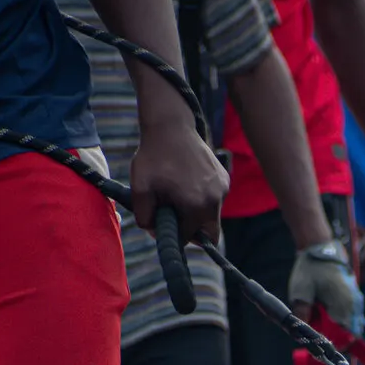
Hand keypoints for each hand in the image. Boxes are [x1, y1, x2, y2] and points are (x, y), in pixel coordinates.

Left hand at [130, 119, 229, 243]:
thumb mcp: (140, 189)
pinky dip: (202, 199)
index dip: (173, 235)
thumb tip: (154, 232)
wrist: (170, 126)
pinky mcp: (224, 179)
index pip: (188, 238)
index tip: (163, 222)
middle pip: (210, 234)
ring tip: (178, 194)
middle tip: (176, 218)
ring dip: (196, 213)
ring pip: (212, 217)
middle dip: (192, 231)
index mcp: (196, 206)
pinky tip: (188, 183)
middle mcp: (216, 200)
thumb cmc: (153, 157)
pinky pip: (215, 201)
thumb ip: (144, 217)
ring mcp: (223, 188)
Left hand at [288, 240, 364, 336]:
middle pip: (352, 334)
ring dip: (341, 329)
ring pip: (354, 326)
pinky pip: (353, 317)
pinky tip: (329, 315)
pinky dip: (343, 321)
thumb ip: (302, 313)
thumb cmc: (310, 270)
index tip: (321, 343)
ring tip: (324, 323)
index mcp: (343, 305)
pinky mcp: (356, 299)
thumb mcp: (301, 291)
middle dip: (338, 337)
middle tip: (321, 333)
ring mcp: (357, 302)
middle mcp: (354, 305)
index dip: (334, 343)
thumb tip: (301, 334)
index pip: (346, 336)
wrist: (321, 250)